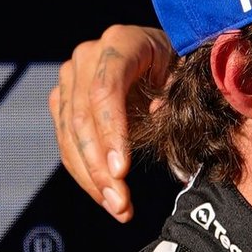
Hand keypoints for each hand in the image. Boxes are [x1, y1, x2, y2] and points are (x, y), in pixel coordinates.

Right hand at [49, 25, 174, 222]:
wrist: (164, 57)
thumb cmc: (184, 68)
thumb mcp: (188, 79)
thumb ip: (178, 105)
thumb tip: (172, 150)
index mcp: (121, 42)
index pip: (106, 90)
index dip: (111, 132)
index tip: (121, 171)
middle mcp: (87, 57)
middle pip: (82, 117)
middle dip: (100, 166)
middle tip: (121, 204)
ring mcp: (70, 79)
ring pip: (70, 135)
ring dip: (92, 178)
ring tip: (118, 209)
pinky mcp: (63, 102)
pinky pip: (67, 143)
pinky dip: (86, 174)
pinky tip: (107, 199)